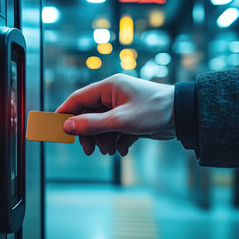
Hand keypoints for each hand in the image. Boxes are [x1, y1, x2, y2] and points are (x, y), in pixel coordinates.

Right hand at [56, 74, 174, 155]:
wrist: (184, 115)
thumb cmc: (154, 111)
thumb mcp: (120, 120)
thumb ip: (92, 124)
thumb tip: (67, 125)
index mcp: (109, 87)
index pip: (78, 98)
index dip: (65, 113)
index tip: (54, 127)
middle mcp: (113, 95)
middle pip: (89, 115)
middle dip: (88, 134)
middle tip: (89, 150)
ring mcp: (122, 107)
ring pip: (102, 125)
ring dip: (103, 140)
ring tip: (110, 150)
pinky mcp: (131, 119)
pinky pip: (115, 131)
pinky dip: (116, 141)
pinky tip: (123, 149)